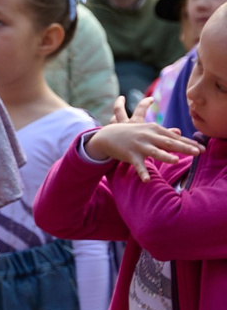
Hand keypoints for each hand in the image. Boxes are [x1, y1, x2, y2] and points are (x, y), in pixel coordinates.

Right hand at [85, 119, 202, 178]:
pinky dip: (142, 173)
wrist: (106, 136)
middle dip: (184, 147)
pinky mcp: (130, 155)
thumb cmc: (129, 132)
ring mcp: (139, 146)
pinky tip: (147, 180)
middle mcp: (148, 136)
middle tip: (198, 152)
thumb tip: (179, 132)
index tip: (203, 149)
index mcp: (154, 130)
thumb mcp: (146, 129)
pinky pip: (138, 165)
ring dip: (165, 156)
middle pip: (169, 143)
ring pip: (154, 152)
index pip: (175, 137)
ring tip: (175, 160)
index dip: (189, 143)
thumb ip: (163, 132)